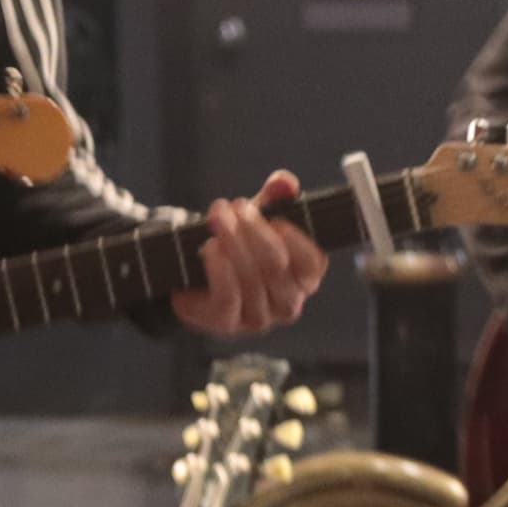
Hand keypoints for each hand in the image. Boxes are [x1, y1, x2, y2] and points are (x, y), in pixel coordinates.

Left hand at [171, 172, 330, 334]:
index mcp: (305, 277)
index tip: (275, 218)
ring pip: (252, 279)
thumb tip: (284, 182)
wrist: (195, 273)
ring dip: (233, 242)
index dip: (296, 239)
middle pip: (277, 267)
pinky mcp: (229, 324)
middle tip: (236, 206)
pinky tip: (211, 248)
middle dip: (254, 231)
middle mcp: (288, 302)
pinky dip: (220, 269)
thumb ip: (275, 197)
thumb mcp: (258, 217)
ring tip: (218, 218)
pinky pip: (228, 297)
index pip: (312, 262)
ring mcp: (260, 318)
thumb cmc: (238, 246)